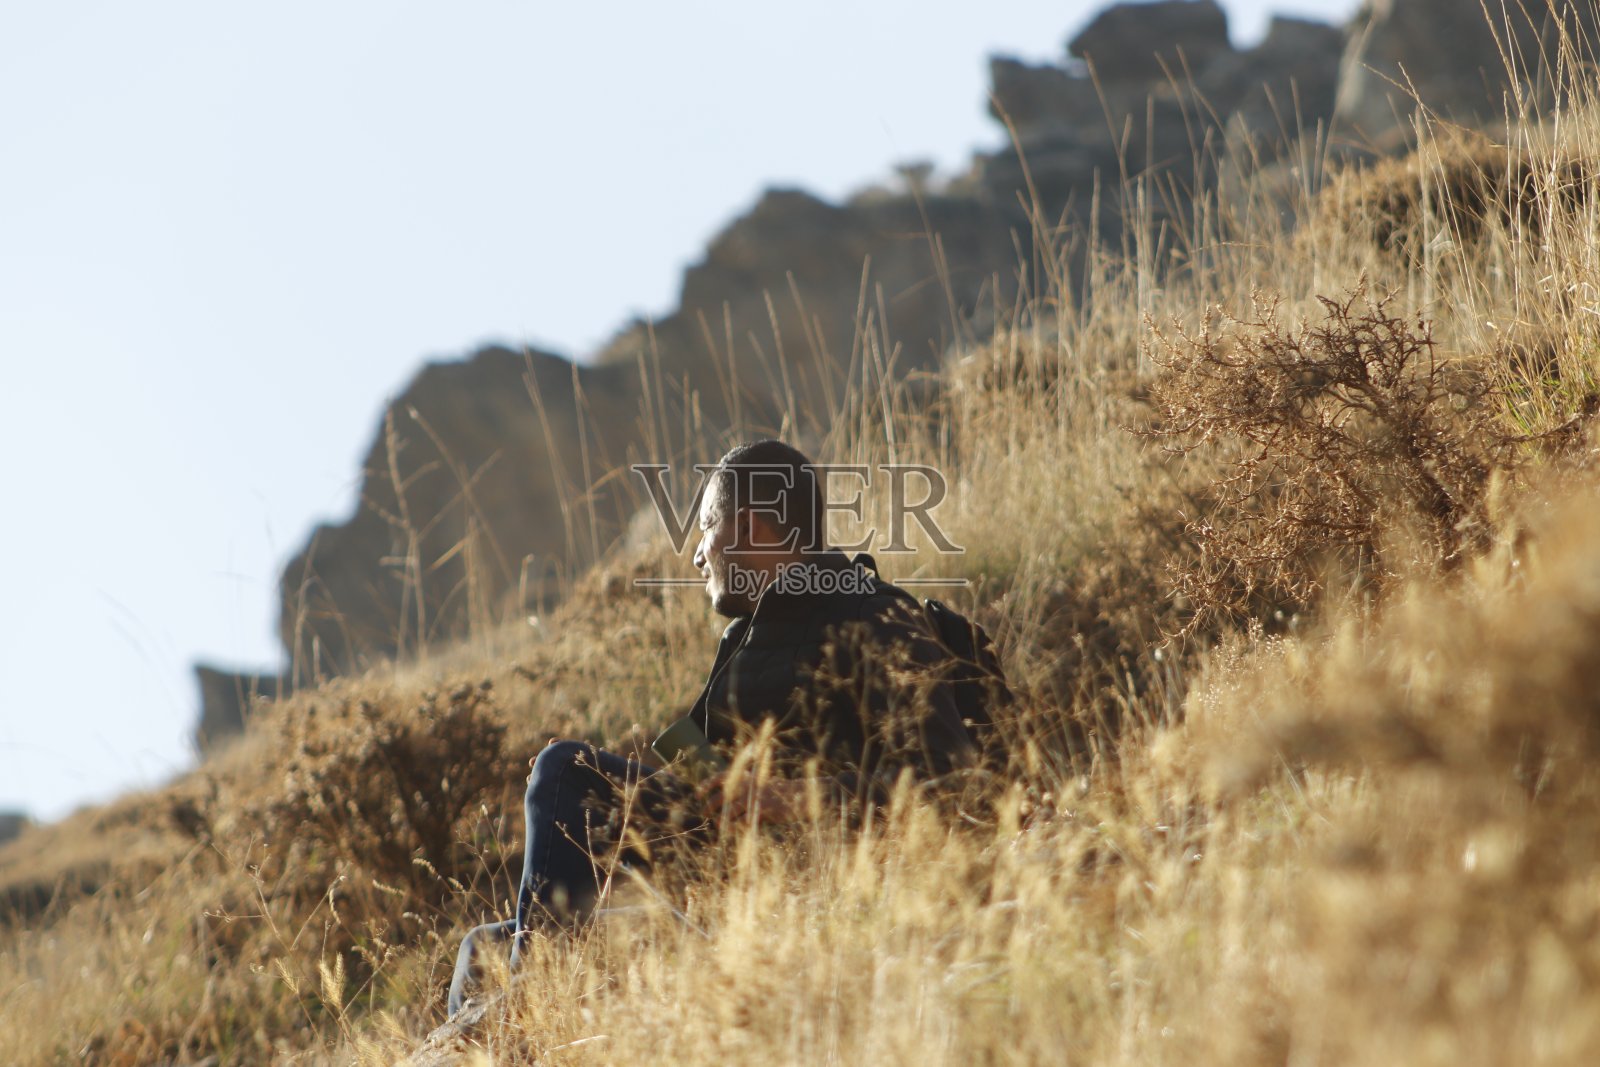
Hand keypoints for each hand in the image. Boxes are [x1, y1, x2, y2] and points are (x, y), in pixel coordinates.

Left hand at [699, 773, 826, 825]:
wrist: (798, 795)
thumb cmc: (779, 790)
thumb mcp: (761, 781)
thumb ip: (746, 784)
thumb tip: (728, 790)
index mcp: (747, 777)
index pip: (721, 777)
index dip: (707, 784)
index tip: (698, 793)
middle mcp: (748, 786)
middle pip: (722, 796)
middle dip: (710, 805)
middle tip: (704, 812)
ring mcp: (754, 798)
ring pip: (730, 811)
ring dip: (721, 820)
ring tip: (718, 825)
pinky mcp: (761, 810)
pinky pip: (743, 821)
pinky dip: (736, 827)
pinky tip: (733, 831)